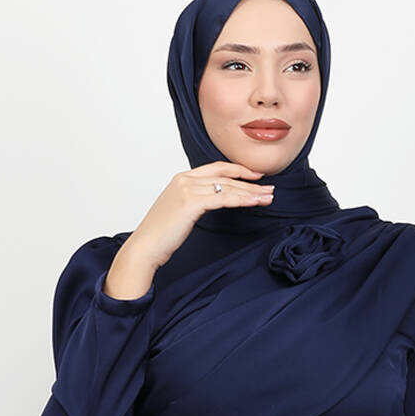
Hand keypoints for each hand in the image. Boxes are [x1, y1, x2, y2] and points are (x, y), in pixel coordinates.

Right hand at [128, 161, 275, 269]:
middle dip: (251, 183)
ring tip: (268, 197)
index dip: (239, 170)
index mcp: (182, 178)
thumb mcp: (179, 211)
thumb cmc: (161, 235)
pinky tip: (255, 203)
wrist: (145, 247)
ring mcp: (187, 189)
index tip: (256, 177)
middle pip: (226, 177)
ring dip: (251, 192)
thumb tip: (214, 202)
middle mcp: (185, 179)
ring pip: (228, 187)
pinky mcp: (191, 202)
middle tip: (270, 189)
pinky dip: (242, 200)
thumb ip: (195, 201)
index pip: (217, 168)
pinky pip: (224, 198)